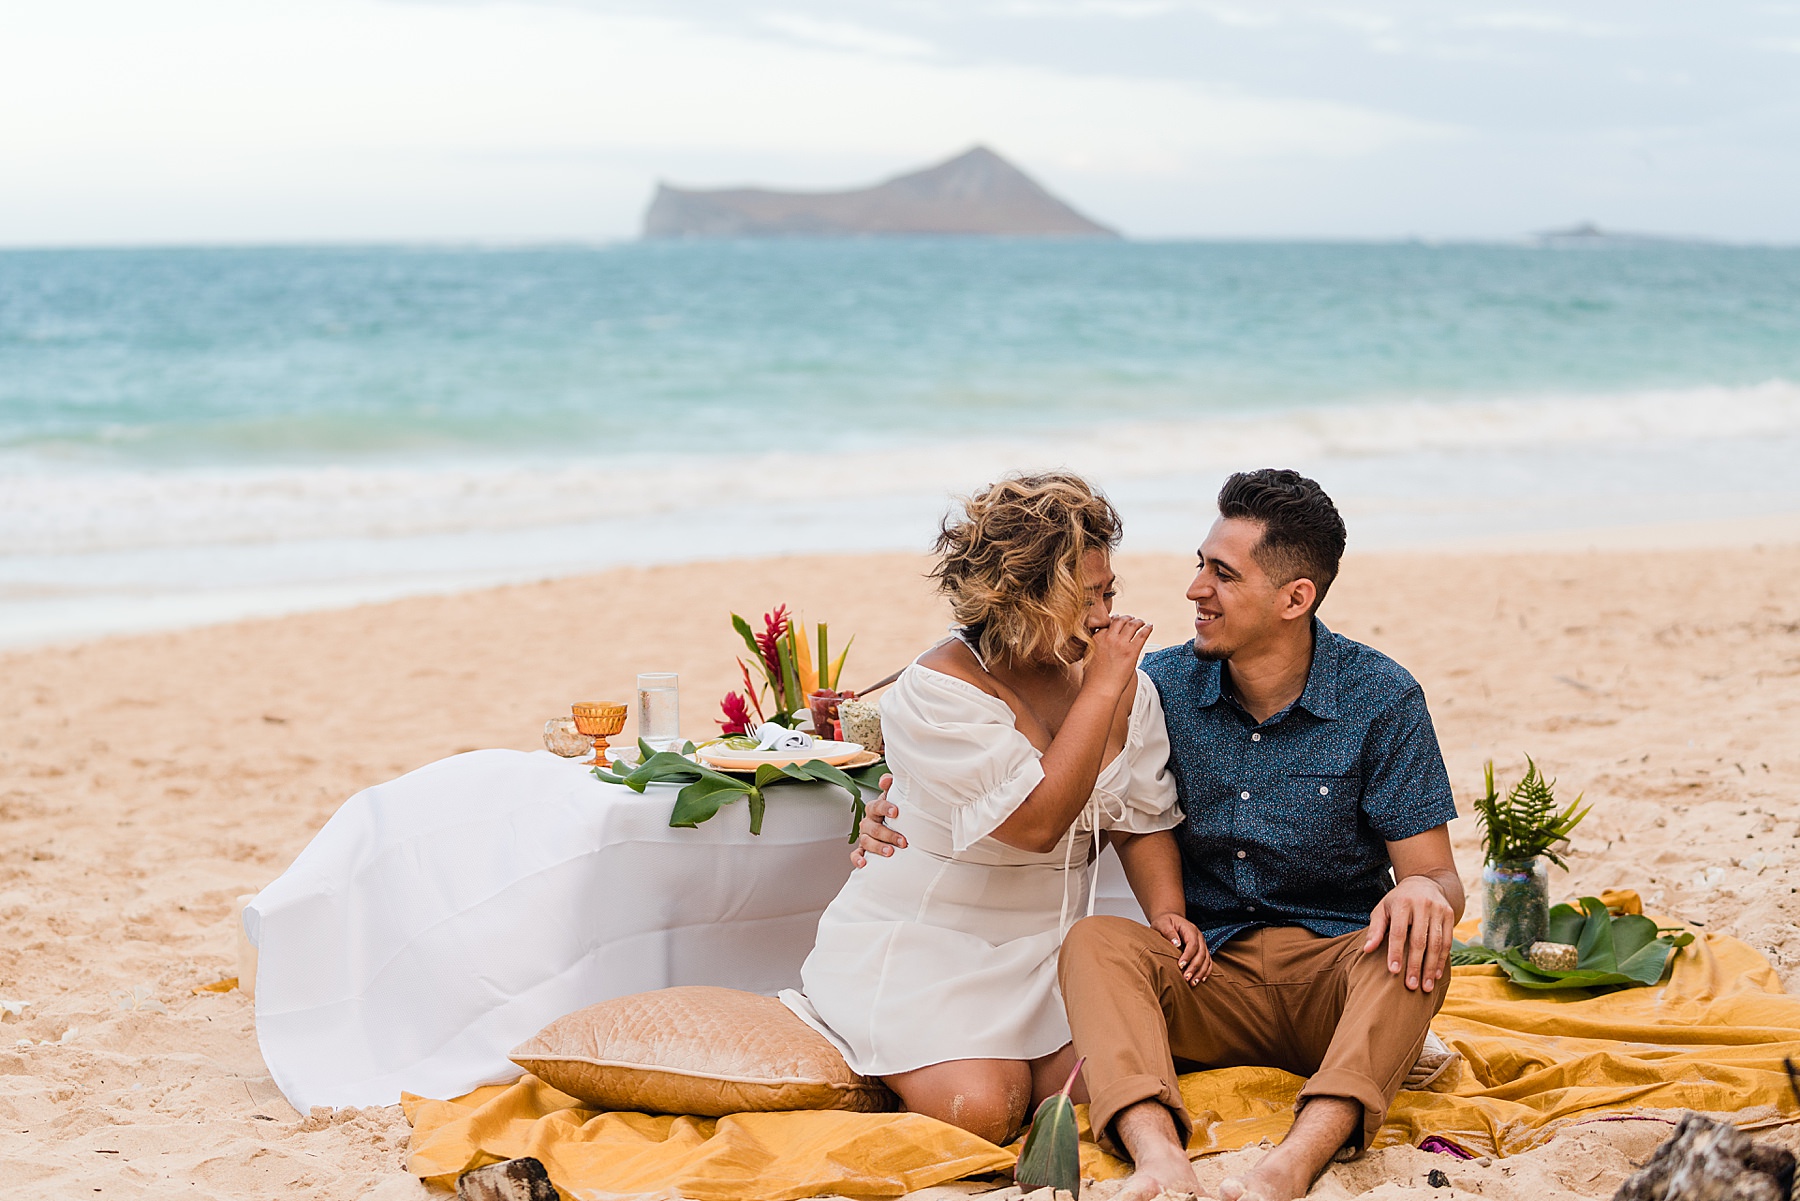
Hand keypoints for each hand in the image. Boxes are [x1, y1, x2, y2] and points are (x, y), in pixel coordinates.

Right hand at [849, 775, 904, 868]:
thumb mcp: (894, 797)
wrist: (892, 824)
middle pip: (873, 827)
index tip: (896, 812)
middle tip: (903, 841)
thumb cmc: (894, 811)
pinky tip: (864, 864)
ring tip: (890, 852)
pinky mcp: (863, 849)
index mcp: (874, 809)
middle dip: (888, 834)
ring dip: (878, 847)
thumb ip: (891, 786)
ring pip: (866, 841)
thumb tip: (886, 779)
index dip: (885, 808)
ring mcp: (864, 836)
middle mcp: (867, 822)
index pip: (876, 806)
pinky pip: (856, 854)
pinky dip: (858, 859)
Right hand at [1085, 614, 1152, 693]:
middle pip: (1120, 620)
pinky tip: (1150, 626)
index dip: (1114, 620)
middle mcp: (1109, 637)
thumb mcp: (1088, 657)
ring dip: (1138, 621)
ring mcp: (1121, 644)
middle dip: (1126, 618)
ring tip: (1141, 622)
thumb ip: (1094, 647)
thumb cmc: (1093, 678)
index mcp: (1097, 638)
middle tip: (1131, 619)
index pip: (1107, 623)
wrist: (1099, 689)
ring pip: (1132, 625)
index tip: (1117, 620)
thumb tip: (1098, 645)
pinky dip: (1147, 628)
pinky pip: (1142, 634)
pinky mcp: (1132, 651)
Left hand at [1150, 911, 1211, 984]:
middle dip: (1194, 967)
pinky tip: (1201, 980)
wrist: (1171, 919)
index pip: (1192, 944)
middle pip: (1201, 954)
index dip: (1188, 956)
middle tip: (1186, 979)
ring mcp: (1202, 944)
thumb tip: (1176, 944)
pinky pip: (1208, 962)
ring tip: (1193, 983)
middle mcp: (1199, 937)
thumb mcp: (1162, 924)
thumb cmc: (1165, 922)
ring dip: (1201, 972)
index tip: (1180, 966)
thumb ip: (1168, 932)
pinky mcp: (1202, 950)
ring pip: (1206, 959)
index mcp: (1190, 929)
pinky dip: (1206, 971)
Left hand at [1364, 875, 1454, 991]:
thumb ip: (1375, 929)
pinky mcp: (1450, 915)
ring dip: (1431, 967)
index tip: (1393, 971)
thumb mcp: (1382, 909)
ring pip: (1436, 943)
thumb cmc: (1397, 901)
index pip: (1399, 932)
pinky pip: (1448, 941)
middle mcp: (1422, 905)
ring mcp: (1438, 909)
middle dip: (1415, 965)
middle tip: (1411, 986)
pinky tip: (1436, 974)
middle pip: (1419, 940)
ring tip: (1426, 986)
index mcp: (1402, 903)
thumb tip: (1367, 950)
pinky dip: (1441, 960)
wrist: (1423, 883)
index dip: (1395, 952)